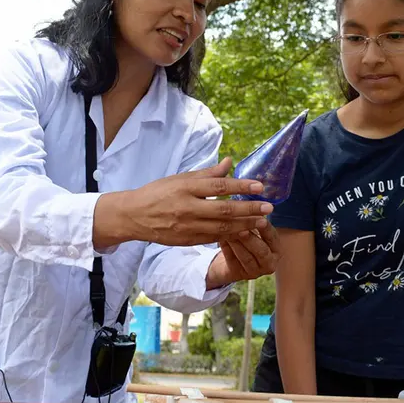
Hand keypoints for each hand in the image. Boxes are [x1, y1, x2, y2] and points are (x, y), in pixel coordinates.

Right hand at [98, 157, 273, 247]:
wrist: (134, 216)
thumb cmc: (158, 192)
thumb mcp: (180, 178)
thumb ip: (207, 173)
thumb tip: (230, 162)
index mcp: (186, 188)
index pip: (219, 186)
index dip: (241, 186)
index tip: (260, 186)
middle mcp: (187, 208)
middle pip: (224, 209)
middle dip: (249, 209)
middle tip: (269, 207)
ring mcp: (187, 227)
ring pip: (222, 227)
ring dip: (245, 224)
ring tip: (263, 221)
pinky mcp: (187, 240)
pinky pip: (214, 238)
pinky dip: (231, 235)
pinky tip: (245, 231)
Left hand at [207, 224, 280, 288]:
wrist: (231, 262)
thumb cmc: (245, 240)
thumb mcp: (253, 231)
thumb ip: (253, 221)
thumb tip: (249, 206)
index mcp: (276, 249)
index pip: (272, 237)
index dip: (265, 228)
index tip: (259, 217)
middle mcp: (269, 263)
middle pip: (261, 250)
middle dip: (251, 238)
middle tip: (242, 229)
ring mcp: (255, 272)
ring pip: (246, 257)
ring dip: (237, 243)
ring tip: (227, 231)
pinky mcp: (239, 275)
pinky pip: (232, 261)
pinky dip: (226, 248)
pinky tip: (220, 238)